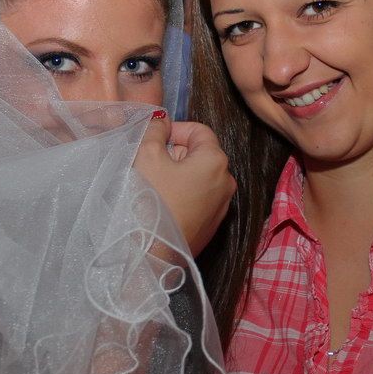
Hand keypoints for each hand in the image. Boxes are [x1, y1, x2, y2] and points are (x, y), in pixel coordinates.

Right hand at [134, 113, 235, 254]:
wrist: (152, 253)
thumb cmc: (150, 200)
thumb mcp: (146, 154)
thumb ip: (155, 129)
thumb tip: (162, 120)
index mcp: (216, 160)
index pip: (199, 130)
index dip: (174, 129)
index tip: (154, 138)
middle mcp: (227, 182)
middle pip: (199, 154)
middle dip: (174, 153)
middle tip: (150, 164)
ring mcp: (222, 206)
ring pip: (198, 177)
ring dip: (177, 174)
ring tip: (155, 186)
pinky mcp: (212, 226)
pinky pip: (198, 198)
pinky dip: (182, 194)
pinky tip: (163, 204)